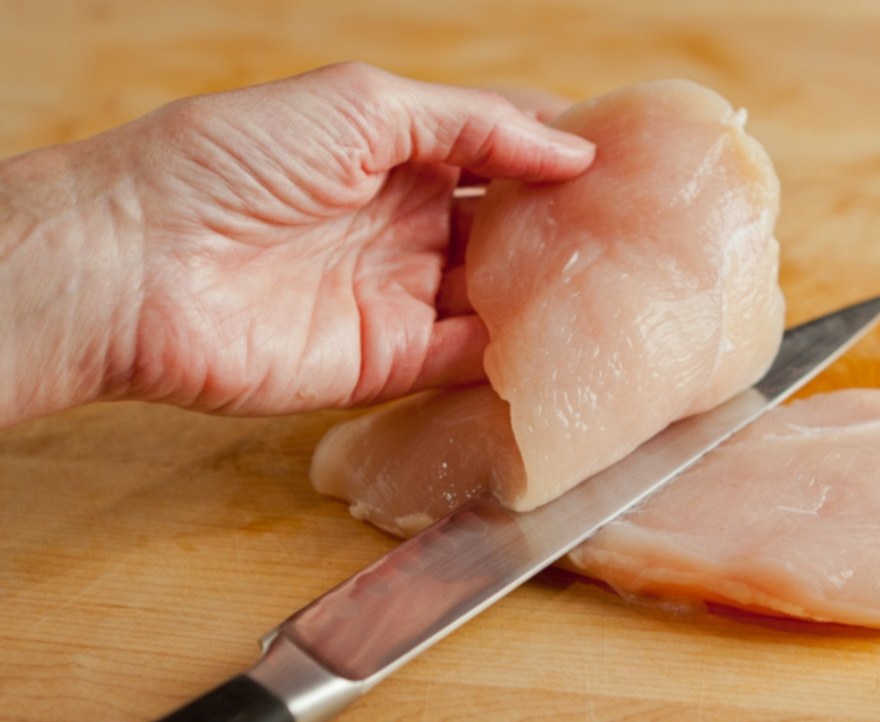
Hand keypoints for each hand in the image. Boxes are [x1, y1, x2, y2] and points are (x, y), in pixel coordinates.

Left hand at [0, 63, 593, 424]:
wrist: (137, 261)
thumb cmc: (232, 160)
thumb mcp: (360, 104)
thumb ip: (470, 123)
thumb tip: (569, 149)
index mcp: (395, 153)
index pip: (500, 151)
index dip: (560, 154)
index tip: (629, 160)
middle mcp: (404, 225)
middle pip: (508, 230)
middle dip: (569, 229)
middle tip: (645, 232)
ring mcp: (396, 295)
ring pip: (497, 298)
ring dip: (553, 294)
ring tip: (629, 289)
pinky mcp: (385, 361)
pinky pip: (466, 359)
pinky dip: (515, 353)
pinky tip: (570, 343)